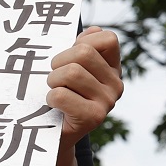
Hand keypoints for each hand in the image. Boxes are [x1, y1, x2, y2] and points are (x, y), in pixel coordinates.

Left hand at [46, 27, 122, 146]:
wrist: (53, 134)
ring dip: (52, 81)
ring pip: (71, 72)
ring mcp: (108, 102)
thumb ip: (81, 48)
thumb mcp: (70, 67)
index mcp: (112, 69)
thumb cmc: (59, 94)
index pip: (108, 38)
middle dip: (59, 61)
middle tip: (54, 76)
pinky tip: (54, 107)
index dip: (84, 41)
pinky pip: (61, 95)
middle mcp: (116, 84)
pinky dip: (49, 99)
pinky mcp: (94, 117)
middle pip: (83, 52)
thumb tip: (92, 30)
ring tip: (53, 91)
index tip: (71, 57)